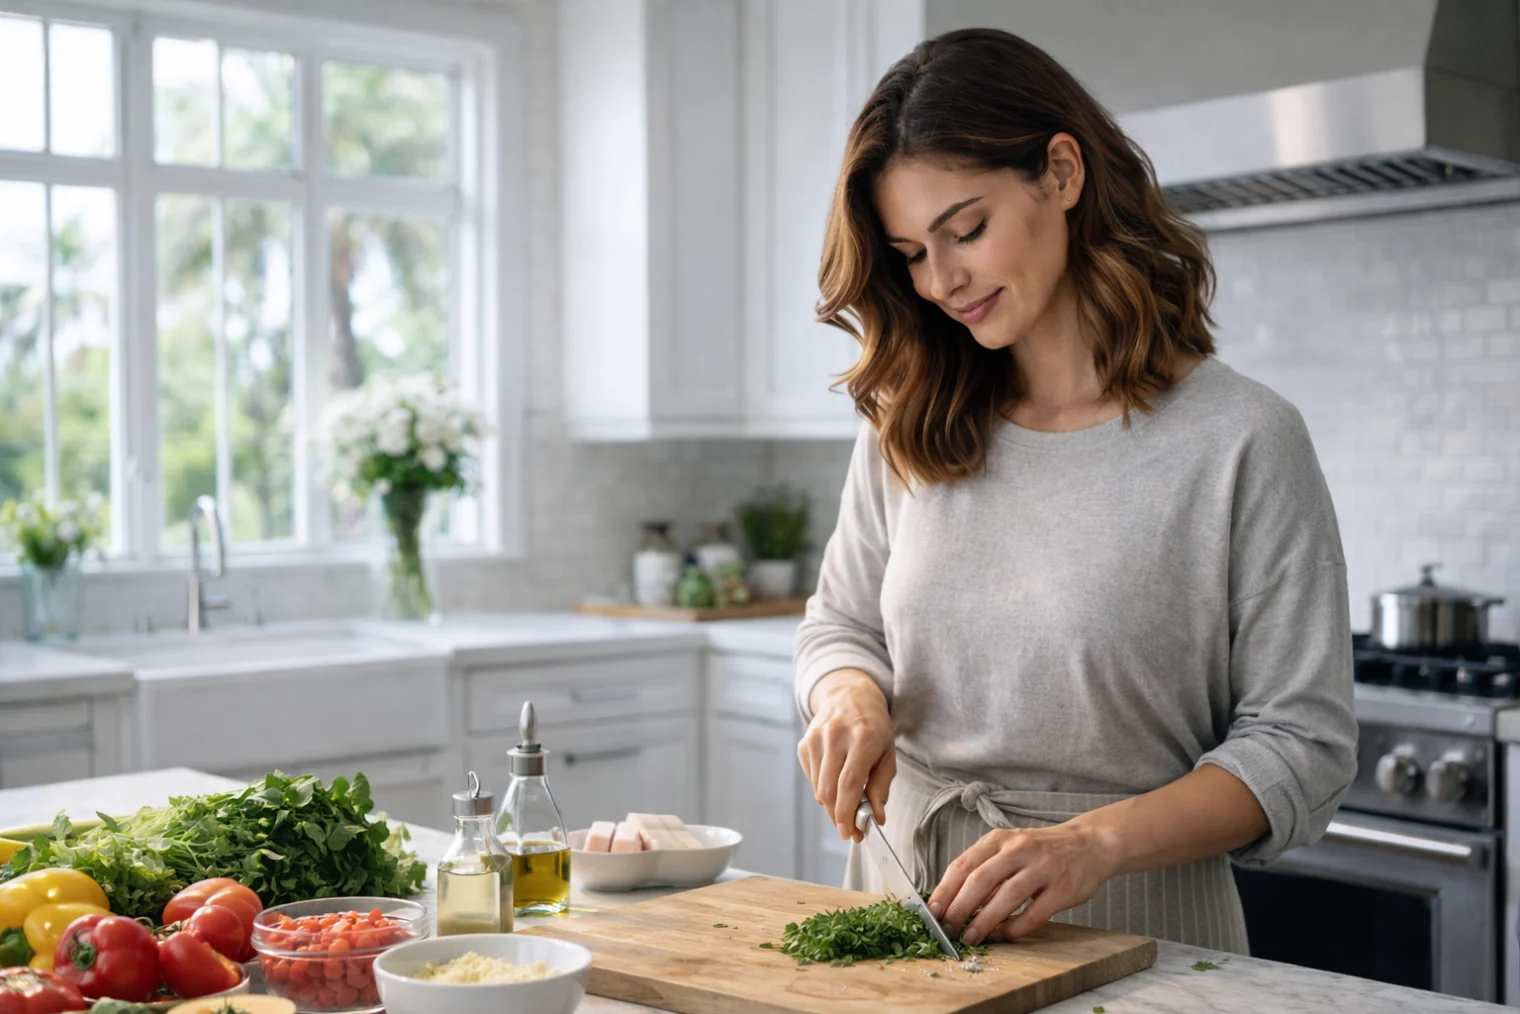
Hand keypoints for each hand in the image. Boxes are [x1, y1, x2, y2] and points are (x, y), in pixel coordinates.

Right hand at [798, 669, 894, 841]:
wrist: (849, 695)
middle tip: (850, 828)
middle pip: (829, 790)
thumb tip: (876, 817)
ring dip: (831, 805)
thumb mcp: (888, 753)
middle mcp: (836, 737)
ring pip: (818, 788)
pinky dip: (823, 789)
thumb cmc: (874, 727)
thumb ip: (882, 786)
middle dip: (838, 816)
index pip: (849, 784)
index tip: (851, 832)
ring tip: (846, 805)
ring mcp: (816, 739)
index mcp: (862, 739)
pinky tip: (835, 782)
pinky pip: (812, 778)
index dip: (848, 813)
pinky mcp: (805, 744)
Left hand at [926, 822, 1118, 944]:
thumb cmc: (1041, 851)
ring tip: (970, 937)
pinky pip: (1034, 913)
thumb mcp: (1009, 849)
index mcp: (999, 840)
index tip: (931, 911)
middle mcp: (1019, 849)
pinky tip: (1003, 936)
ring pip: (1005, 897)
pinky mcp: (1062, 889)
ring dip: (984, 921)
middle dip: (959, 908)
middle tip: (947, 929)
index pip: (963, 864)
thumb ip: (985, 870)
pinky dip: (1015, 928)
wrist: (1089, 844)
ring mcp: (1042, 868)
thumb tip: (953, 901)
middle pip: (980, 880)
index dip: (945, 890)